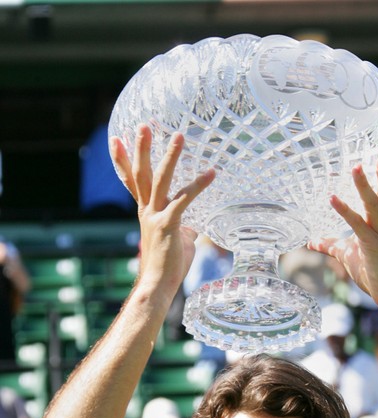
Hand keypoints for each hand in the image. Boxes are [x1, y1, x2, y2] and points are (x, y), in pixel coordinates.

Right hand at [110, 124, 215, 295]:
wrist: (158, 285)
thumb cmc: (169, 265)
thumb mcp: (179, 238)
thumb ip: (186, 224)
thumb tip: (200, 220)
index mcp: (145, 212)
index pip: (132, 181)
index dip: (123, 160)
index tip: (118, 139)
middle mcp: (147, 211)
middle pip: (141, 174)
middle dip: (141, 148)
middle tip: (144, 125)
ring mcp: (155, 217)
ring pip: (160, 180)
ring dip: (170, 156)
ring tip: (179, 136)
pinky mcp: (168, 225)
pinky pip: (184, 200)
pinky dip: (199, 185)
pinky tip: (212, 173)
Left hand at [308, 155, 377, 306]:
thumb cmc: (372, 273)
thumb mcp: (347, 254)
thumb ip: (331, 245)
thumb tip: (312, 241)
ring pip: (373, 205)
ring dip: (364, 186)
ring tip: (356, 167)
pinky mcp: (371, 245)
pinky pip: (356, 225)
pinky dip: (344, 211)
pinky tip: (332, 199)